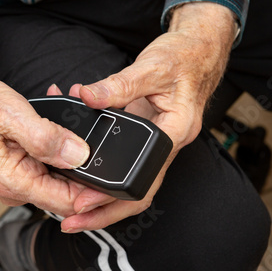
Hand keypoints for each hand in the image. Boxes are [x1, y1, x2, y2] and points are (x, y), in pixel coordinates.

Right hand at [0, 68, 110, 216]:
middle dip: (85, 165)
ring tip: (73, 124)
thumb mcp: (12, 116)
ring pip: (60, 174)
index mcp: (15, 182)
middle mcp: (17, 186)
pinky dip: (59, 145)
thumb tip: (78, 156)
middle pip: (68, 191)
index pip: (68, 203)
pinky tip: (59, 125)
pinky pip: (49, 162)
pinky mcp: (20, 166)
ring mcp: (19, 177)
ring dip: (72, 151)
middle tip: (94, 138)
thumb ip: (46, 139)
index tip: (110, 172)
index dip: (94, 192)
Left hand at [53, 3, 238, 231]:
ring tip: (73, 208)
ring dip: (104, 199)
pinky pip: (128, 163)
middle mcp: (168, 145)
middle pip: (139, 194)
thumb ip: (119, 84)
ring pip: (133, 184)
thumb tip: (85, 97)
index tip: (81, 203)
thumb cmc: (184, 56)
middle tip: (70, 221)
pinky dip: (106, 173)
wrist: (200, 48)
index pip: (145, 179)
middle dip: (105, 213)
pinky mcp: (149, 136)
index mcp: (174, 132)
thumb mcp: (151, 66)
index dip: (113, 197)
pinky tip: (84, 173)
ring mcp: (159, 144)